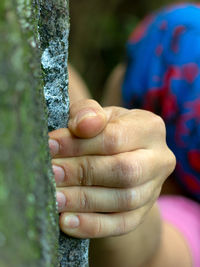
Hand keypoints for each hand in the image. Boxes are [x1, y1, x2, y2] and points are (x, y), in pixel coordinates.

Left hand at [49, 99, 175, 238]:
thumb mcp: (95, 116)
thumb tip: (83, 125)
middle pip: (124, 171)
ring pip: (123, 200)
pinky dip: (92, 225)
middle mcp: (160, 159)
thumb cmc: (102, 133)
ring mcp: (154, 189)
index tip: (51, 146)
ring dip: (84, 200)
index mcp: (150, 128)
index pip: (114, 138)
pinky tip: (66, 221)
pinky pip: (122, 224)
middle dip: (83, 173)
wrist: (117, 158)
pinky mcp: (143, 212)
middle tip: (51, 173)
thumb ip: (87, 112)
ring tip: (55, 197)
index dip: (80, 144)